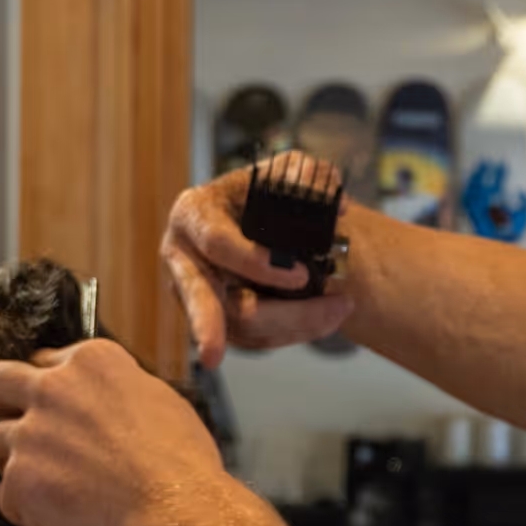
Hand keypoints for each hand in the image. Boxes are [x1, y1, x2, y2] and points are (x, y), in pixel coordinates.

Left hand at [0, 339, 234, 525]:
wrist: (180, 514)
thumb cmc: (183, 465)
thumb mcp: (160, 400)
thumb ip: (117, 389)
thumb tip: (102, 401)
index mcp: (92, 362)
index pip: (44, 361)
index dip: (50, 387)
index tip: (58, 409)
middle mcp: (54, 388)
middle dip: (1, 402)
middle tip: (20, 427)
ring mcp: (31, 435)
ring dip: (19, 460)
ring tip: (58, 484)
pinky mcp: (19, 481)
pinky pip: (5, 493)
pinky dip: (27, 506)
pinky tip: (63, 514)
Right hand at [161, 151, 355, 367]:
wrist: (250, 215)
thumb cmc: (260, 192)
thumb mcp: (280, 170)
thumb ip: (306, 175)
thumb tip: (336, 205)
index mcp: (194, 215)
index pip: (216, 244)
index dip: (256, 262)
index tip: (301, 275)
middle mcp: (185, 259)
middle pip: (200, 302)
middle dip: (208, 328)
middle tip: (212, 356)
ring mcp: (197, 295)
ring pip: (239, 328)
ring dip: (293, 325)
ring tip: (340, 309)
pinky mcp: (218, 321)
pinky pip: (255, 340)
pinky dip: (294, 332)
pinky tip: (325, 319)